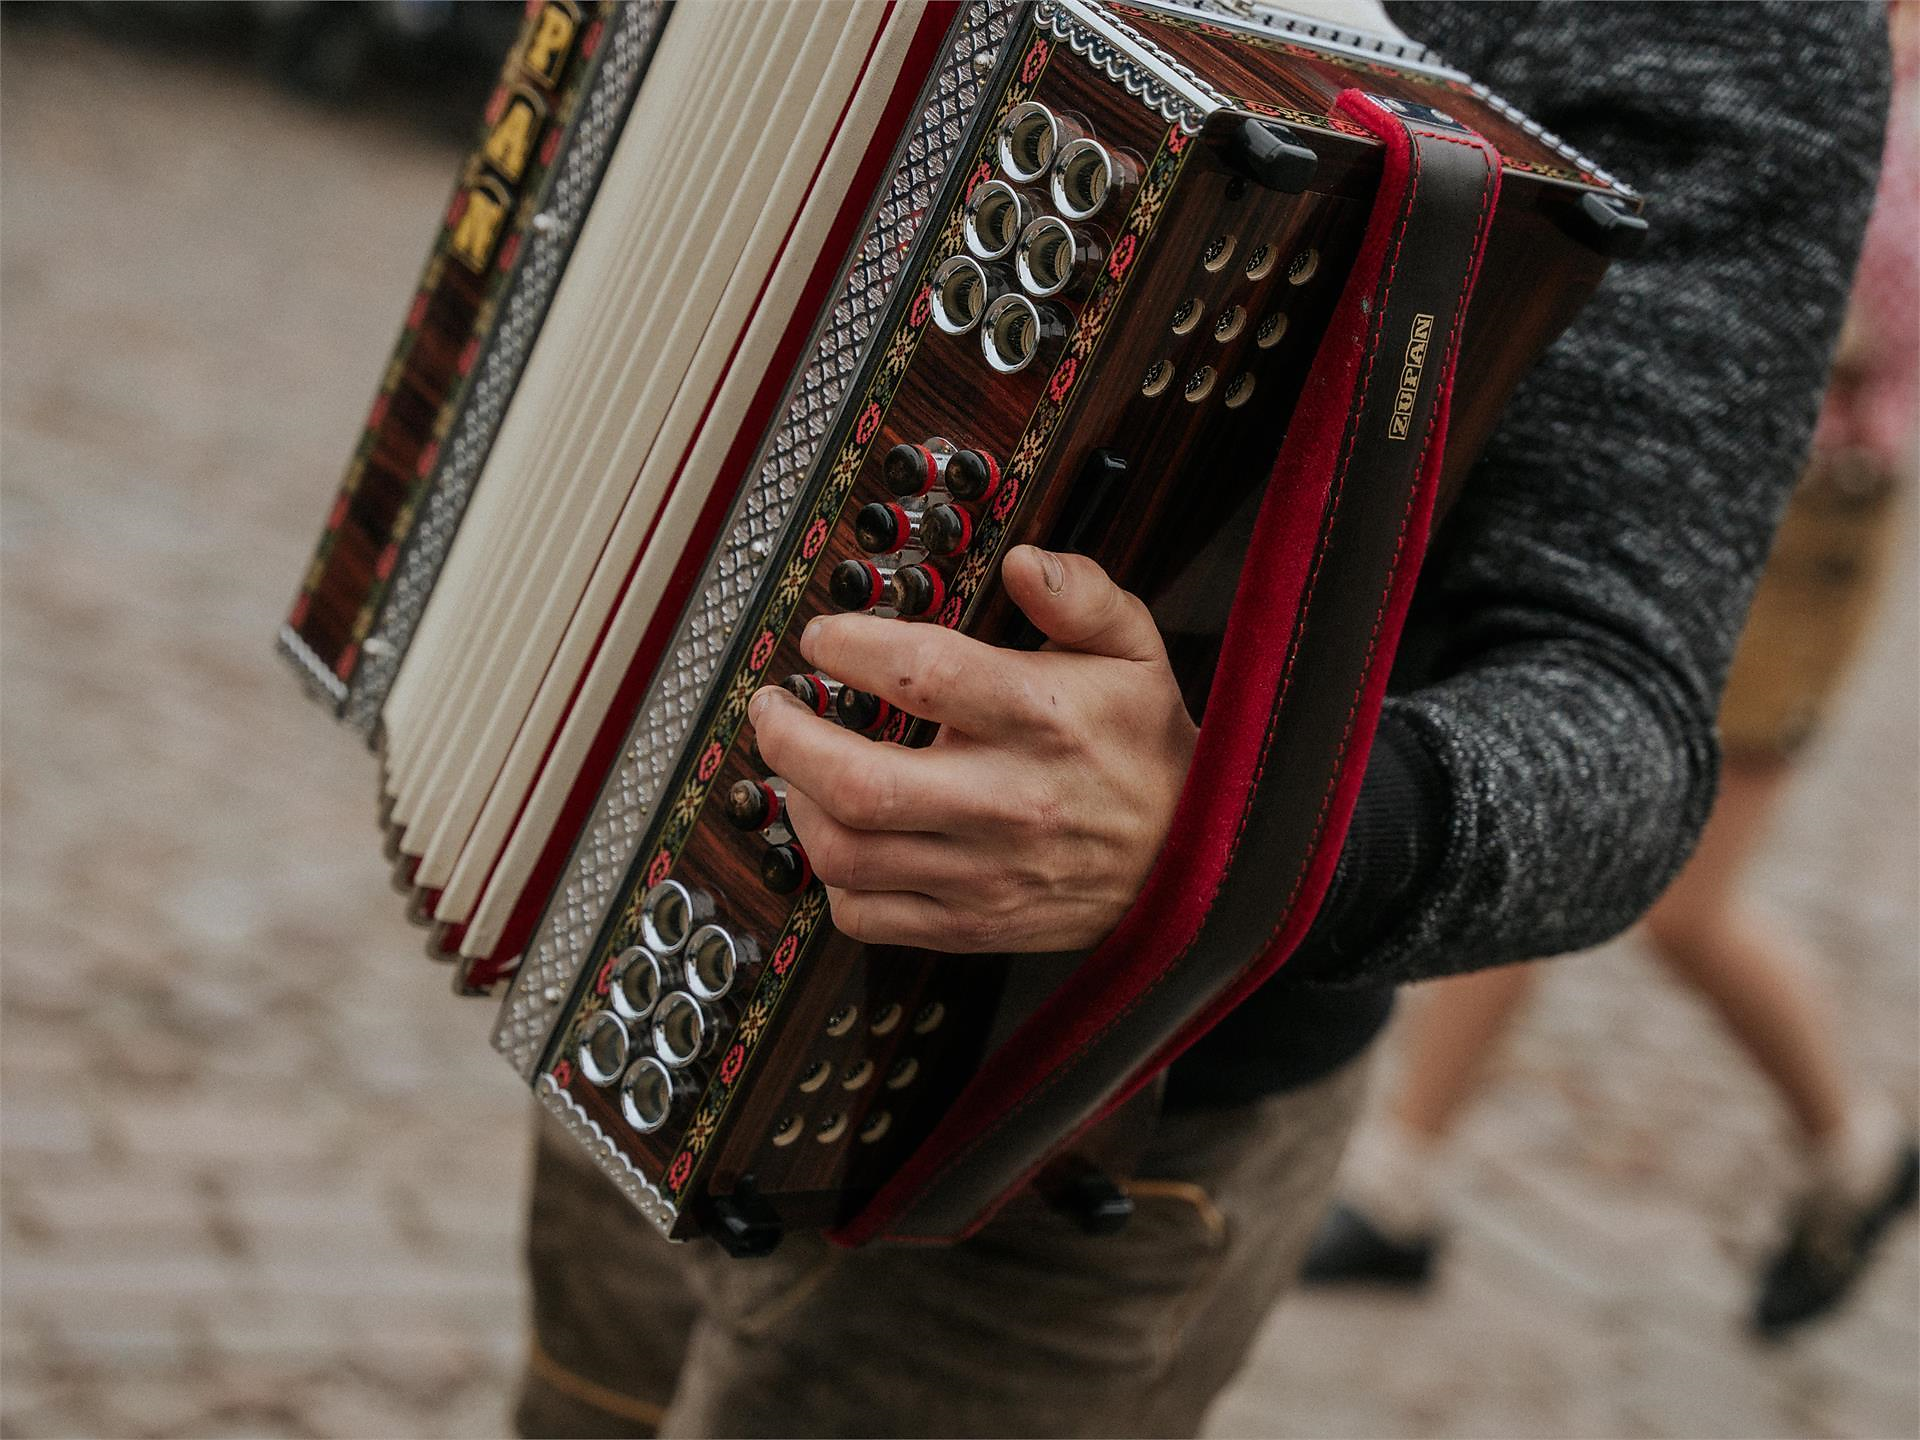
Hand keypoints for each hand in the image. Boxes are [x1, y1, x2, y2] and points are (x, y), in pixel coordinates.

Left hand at [747, 545, 1198, 952]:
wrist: (1192, 863)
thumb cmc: (1145, 750)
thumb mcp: (1136, 650)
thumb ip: (1080, 594)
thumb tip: (1023, 561)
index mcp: (1041, 720)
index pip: (923, 674)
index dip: (852, 647)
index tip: (824, 637)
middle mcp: (1006, 800)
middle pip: (860, 783)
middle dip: (790, 739)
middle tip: (772, 708)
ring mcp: (984, 872)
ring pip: (851, 854)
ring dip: (799, 805)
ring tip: (794, 768)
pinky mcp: (972, 923)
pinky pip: (869, 916)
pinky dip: (831, 878)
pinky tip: (836, 834)